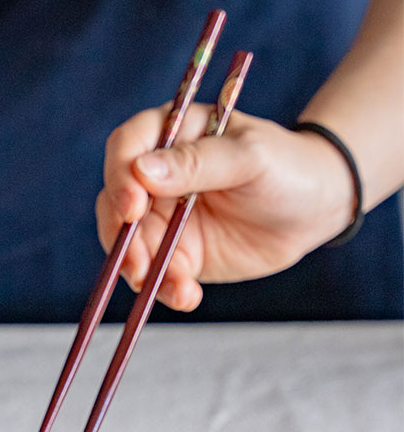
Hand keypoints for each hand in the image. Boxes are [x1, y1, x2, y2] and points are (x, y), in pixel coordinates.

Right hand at [95, 106, 356, 310]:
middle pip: (115, 204)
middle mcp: (158, 176)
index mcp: (172, 134)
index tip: (133, 208)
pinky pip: (156, 275)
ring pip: (128, 246)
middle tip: (138, 266)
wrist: (315, 209)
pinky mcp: (176, 254)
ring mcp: (164, 218)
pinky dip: (166, 289)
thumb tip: (141, 171)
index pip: (126, 148)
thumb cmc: (287, 167)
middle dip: (121, 239)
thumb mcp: (250, 158)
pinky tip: (188, 296)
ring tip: (178, 286)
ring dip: (141, 270)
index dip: (120, 178)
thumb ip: (198, 163)